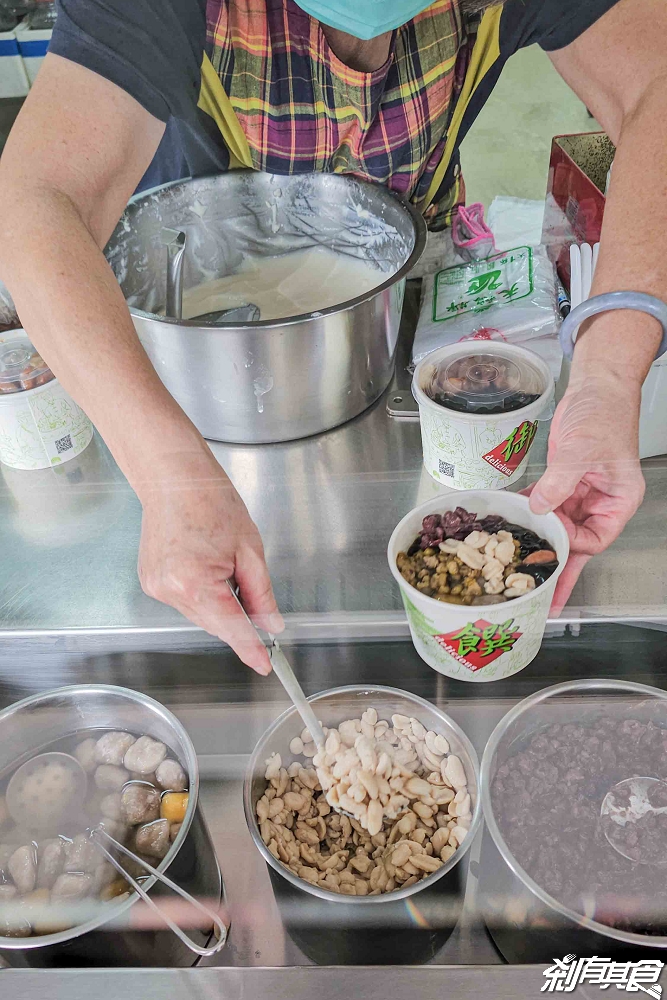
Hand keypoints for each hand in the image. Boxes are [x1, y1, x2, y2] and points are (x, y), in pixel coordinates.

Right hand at [137, 452, 281, 673]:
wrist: (174, 479)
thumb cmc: (210, 502)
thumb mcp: (250, 549)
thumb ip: (261, 593)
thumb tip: (270, 624)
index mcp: (195, 583)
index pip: (231, 628)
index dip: (250, 648)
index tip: (264, 665)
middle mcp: (170, 590)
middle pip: (215, 623)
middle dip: (236, 613)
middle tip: (244, 578)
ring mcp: (156, 588)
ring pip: (200, 613)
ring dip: (217, 600)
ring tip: (219, 560)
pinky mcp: (150, 582)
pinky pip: (184, 600)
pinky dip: (200, 591)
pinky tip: (201, 562)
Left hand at [527, 374, 644, 614]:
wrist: (596, 387)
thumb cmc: (604, 414)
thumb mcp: (583, 449)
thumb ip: (561, 481)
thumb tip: (541, 509)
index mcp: (618, 501)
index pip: (595, 539)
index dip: (571, 546)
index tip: (548, 546)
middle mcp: (600, 502)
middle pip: (575, 541)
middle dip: (553, 562)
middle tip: (532, 591)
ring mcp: (580, 493)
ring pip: (557, 526)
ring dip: (537, 539)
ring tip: (514, 566)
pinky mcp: (562, 481)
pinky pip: (543, 504)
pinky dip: (527, 512)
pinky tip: (509, 524)